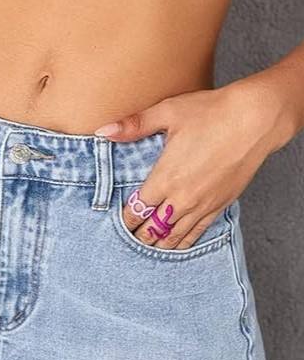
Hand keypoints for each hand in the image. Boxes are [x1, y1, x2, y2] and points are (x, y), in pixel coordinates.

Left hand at [93, 79, 290, 249]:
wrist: (256, 119)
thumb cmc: (212, 112)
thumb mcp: (167, 113)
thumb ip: (133, 126)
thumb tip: (103, 131)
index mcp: (165, 178)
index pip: (136, 211)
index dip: (124, 219)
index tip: (118, 221)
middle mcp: (181, 198)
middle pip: (152, 229)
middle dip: (138, 235)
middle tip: (128, 238)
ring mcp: (202, 205)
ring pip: (173, 236)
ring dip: (158, 243)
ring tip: (146, 246)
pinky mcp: (220, 205)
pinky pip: (197, 233)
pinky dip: (182, 242)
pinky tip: (174, 246)